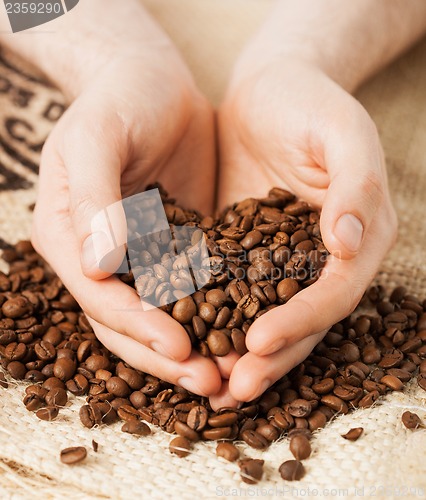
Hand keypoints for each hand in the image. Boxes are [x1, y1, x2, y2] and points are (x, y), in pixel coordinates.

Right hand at [31, 28, 220, 395]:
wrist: (153, 81)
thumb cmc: (119, 98)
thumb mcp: (97, 135)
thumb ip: (93, 196)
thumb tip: (96, 266)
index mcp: (68, 235)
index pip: (96, 296)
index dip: (136, 324)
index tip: (179, 347)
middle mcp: (97, 257)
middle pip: (125, 322)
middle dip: (166, 355)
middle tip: (212, 382)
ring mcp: (136, 258)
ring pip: (159, 318)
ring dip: (192, 350)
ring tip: (232, 375)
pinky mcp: (173, 250)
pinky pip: (191, 294)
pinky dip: (213, 320)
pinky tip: (243, 337)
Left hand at [215, 58, 396, 404]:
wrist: (270, 88)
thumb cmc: (309, 101)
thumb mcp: (342, 131)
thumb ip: (355, 184)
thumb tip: (348, 242)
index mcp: (359, 235)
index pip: (333, 293)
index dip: (301, 321)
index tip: (259, 342)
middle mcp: (325, 258)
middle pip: (304, 320)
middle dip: (270, 357)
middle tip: (233, 388)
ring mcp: (284, 259)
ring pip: (267, 317)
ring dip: (241, 354)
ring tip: (210, 385)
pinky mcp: (248, 253)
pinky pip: (233, 294)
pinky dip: (216, 321)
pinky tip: (189, 341)